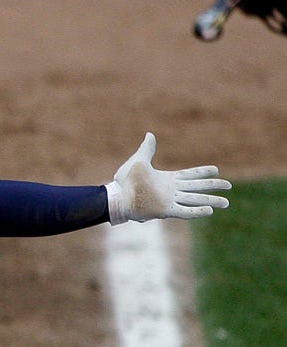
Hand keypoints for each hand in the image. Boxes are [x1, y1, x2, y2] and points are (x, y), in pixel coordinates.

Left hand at [106, 132, 230, 223]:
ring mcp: (170, 201)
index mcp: (168, 179)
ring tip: (226, 202)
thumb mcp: (138, 161)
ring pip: (196, 200)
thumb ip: (147, 149)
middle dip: (213, 186)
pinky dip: (197, 211)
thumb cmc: (125, 181)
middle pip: (198, 188)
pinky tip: (209, 211)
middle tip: (229, 186)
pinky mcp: (165, 211)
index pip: (190, 175)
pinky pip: (185, 212)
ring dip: (211, 201)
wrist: (117, 196)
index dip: (203, 172)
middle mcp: (172, 190)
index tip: (217, 170)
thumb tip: (150, 134)